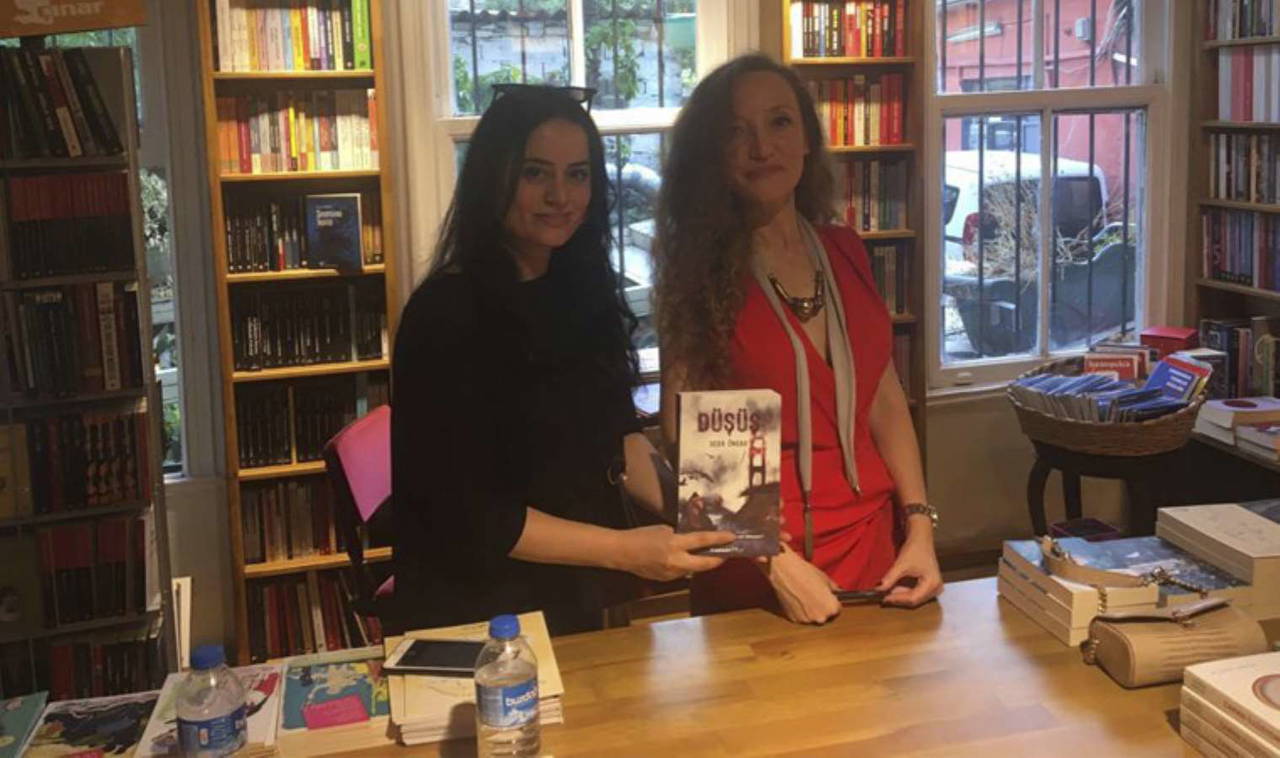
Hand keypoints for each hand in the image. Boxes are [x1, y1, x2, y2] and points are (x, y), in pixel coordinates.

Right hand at [615, 526, 734, 581]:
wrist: (622, 553)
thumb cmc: (641, 536)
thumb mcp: (663, 530)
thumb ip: (679, 536)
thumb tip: (691, 540)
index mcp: (674, 544)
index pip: (702, 541)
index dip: (719, 539)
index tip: (732, 537)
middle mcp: (675, 561)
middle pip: (704, 564)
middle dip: (718, 559)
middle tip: (726, 554)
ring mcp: (671, 573)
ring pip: (693, 569)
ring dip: (701, 562)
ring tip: (706, 555)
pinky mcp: (666, 579)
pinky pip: (682, 572)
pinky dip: (687, 566)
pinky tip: (685, 560)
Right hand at [764, 545, 841, 623]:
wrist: (784, 571)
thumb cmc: (805, 573)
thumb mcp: (826, 579)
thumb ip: (835, 589)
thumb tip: (838, 592)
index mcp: (831, 608)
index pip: (837, 610)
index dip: (833, 601)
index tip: (829, 597)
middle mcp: (820, 618)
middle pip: (825, 616)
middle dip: (822, 607)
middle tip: (816, 595)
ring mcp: (806, 620)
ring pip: (812, 617)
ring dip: (811, 610)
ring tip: (805, 596)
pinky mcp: (793, 619)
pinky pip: (801, 616)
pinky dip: (800, 610)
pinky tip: (797, 598)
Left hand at [875, 533, 942, 607]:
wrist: (921, 539)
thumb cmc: (914, 549)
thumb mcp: (901, 564)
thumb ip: (890, 578)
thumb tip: (878, 589)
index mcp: (933, 583)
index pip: (913, 598)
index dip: (897, 599)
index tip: (883, 598)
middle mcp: (936, 588)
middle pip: (915, 600)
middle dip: (898, 598)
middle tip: (883, 596)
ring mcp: (934, 588)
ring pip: (915, 598)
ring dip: (901, 596)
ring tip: (888, 592)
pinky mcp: (930, 586)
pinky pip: (916, 594)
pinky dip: (905, 592)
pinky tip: (895, 589)